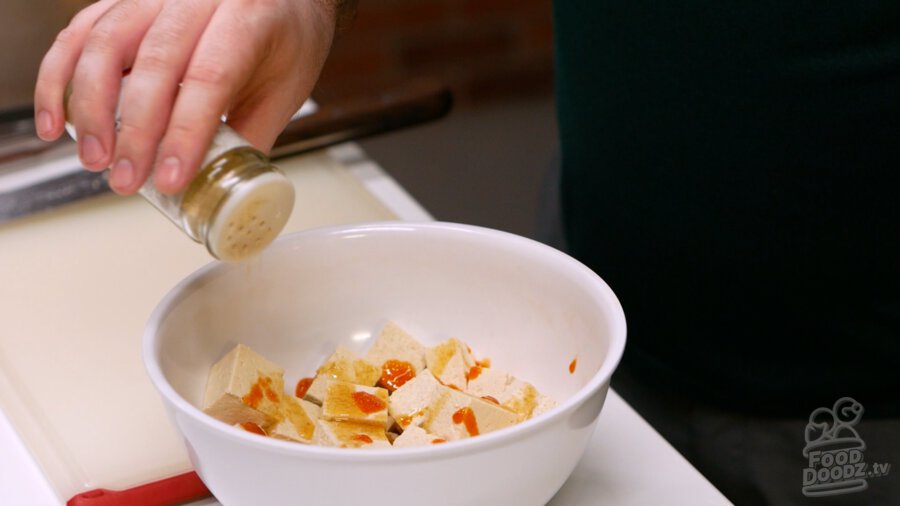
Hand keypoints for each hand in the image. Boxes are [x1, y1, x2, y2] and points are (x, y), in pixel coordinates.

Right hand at [34, 0, 338, 194]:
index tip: (170, 178)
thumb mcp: (287, 88)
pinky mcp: (125, 2)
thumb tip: (221, 190)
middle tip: (126, 180)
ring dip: (92, 108)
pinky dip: (61, 77)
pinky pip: (82, 33)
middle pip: (156, 62)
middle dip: (135, 131)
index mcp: (249, 17)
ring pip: (108, 42)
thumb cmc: (286, 37)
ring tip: (95, 159)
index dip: (186, 132)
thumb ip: (253, 136)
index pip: (210, 76)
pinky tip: (58, 120)